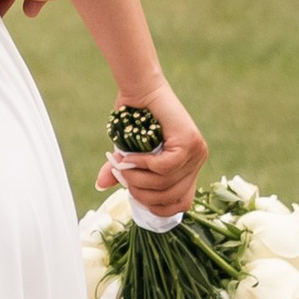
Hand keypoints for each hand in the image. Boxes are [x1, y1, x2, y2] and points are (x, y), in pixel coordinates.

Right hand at [97, 80, 207, 217]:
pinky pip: (165, 167)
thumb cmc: (134, 119)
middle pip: (172, 198)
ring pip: (166, 184)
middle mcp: (197, 162)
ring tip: (123, 166)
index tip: (135, 196)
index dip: (158, 208)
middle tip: (123, 177)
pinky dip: (144, 165)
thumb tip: (101, 185)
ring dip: (139, 179)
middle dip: (142, 194)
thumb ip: (121, 172)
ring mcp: (196, 153)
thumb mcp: (128, 153)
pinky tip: (131, 157)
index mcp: (188, 169)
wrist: (141, 89)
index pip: (182, 204)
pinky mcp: (189, 143)